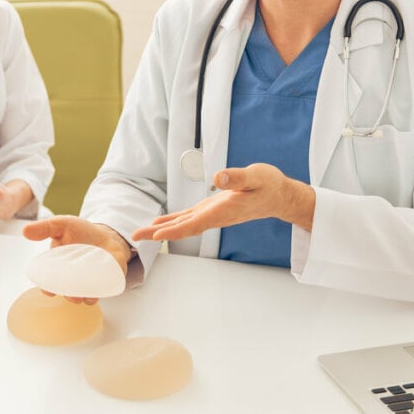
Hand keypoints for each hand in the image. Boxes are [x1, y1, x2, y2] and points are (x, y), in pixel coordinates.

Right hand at [22, 215, 131, 304]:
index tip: (48, 290)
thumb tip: (25, 231)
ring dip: (80, 297)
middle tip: (68, 293)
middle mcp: (71, 280)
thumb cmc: (82, 232)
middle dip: (66, 294)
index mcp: (58, 268)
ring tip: (81, 294)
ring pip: (82, 296)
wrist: (107, 234)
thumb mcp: (62, 225)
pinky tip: (96, 288)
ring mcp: (87, 283)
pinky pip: (100, 293)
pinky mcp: (104, 283)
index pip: (49, 283)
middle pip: (66, 292)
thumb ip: (45, 228)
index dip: (47, 288)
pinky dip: (98, 293)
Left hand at [131, 163, 315, 241]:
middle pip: (182, 228)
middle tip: (135, 237)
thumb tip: (218, 178)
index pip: (194, 223)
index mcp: (222, 211)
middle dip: (159, 233)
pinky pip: (187, 218)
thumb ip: (237, 177)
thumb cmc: (269, 185)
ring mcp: (211, 214)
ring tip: (141, 233)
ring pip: (182, 225)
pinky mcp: (211, 209)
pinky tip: (160, 223)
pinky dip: (172, 221)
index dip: (174, 230)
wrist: (279, 195)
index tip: (156, 235)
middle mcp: (214, 216)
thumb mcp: (256, 176)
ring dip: (161, 229)